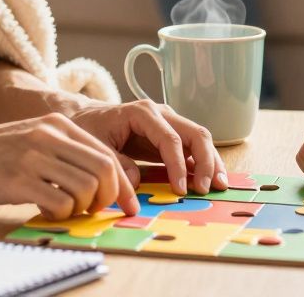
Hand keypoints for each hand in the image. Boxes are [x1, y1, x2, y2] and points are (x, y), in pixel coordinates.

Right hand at [0, 113, 139, 219]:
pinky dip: (60, 215)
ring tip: (64, 208)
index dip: (123, 184)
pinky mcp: (17, 180)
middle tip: (95, 210)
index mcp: (56, 124)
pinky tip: (45, 211)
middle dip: (109, 197)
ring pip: (87, 187)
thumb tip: (100, 181)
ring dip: (81, 207)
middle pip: (104, 170)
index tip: (126, 205)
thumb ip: (62, 152)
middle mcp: (49, 136)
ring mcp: (33, 157)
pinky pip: (60, 203)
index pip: (106, 154)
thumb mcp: (31, 139)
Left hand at [69, 99, 227, 195]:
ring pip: (199, 139)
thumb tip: (137, 182)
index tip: (181, 190)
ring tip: (218, 186)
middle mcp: (161, 113)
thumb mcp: (96, 148)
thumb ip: (116, 164)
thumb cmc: (88, 129)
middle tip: (207, 189)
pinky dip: (203, 163)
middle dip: (206, 161)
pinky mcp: (170, 135)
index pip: (170, 139)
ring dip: (211, 162)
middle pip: (194, 133)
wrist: (84, 117)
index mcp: (142, 113)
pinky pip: (192, 147)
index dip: (178, 166)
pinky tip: (210, 180)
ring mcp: (168, 122)